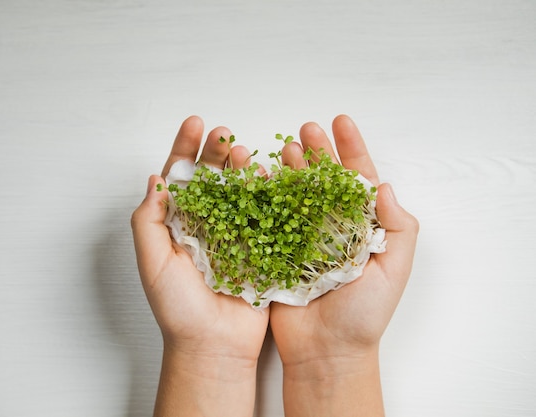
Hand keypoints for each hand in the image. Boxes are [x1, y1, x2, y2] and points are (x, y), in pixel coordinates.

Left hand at [131, 116, 268, 416]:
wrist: (213, 345)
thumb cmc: (177, 309)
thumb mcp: (152, 262)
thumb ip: (148, 221)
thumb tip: (154, 180)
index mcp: (177, 224)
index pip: (179, 178)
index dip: (185, 148)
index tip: (195, 123)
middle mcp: (206, 224)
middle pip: (212, 179)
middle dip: (217, 153)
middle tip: (225, 135)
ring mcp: (234, 234)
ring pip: (240, 192)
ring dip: (243, 169)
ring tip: (246, 153)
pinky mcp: (259, 248)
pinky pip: (264, 215)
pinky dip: (268, 195)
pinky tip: (269, 178)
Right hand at [269, 115, 418, 415]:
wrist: (326, 350)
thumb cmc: (364, 315)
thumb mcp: (394, 270)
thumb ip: (396, 228)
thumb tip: (384, 186)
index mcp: (362, 227)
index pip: (357, 180)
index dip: (351, 150)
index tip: (341, 122)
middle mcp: (332, 227)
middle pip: (324, 180)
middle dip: (318, 152)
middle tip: (307, 129)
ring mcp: (303, 237)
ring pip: (296, 193)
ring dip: (292, 169)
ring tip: (286, 148)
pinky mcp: (278, 250)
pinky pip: (272, 217)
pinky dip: (267, 195)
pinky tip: (263, 176)